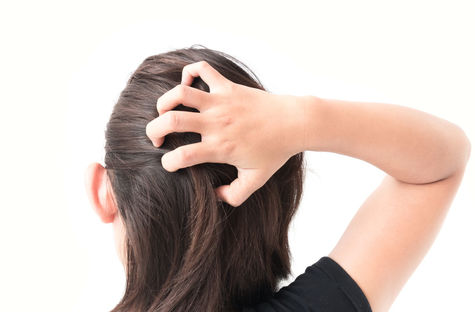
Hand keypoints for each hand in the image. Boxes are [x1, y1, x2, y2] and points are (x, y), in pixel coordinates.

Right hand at [146, 61, 303, 205]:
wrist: (294, 123)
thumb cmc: (275, 152)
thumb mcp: (256, 180)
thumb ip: (234, 195)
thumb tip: (214, 196)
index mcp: (220, 148)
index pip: (181, 157)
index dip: (169, 163)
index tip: (171, 164)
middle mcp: (216, 123)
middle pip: (171, 121)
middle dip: (154, 130)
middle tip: (157, 138)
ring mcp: (221, 102)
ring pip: (180, 93)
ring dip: (164, 102)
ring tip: (165, 111)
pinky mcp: (227, 86)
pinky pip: (202, 70)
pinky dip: (189, 72)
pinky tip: (189, 85)